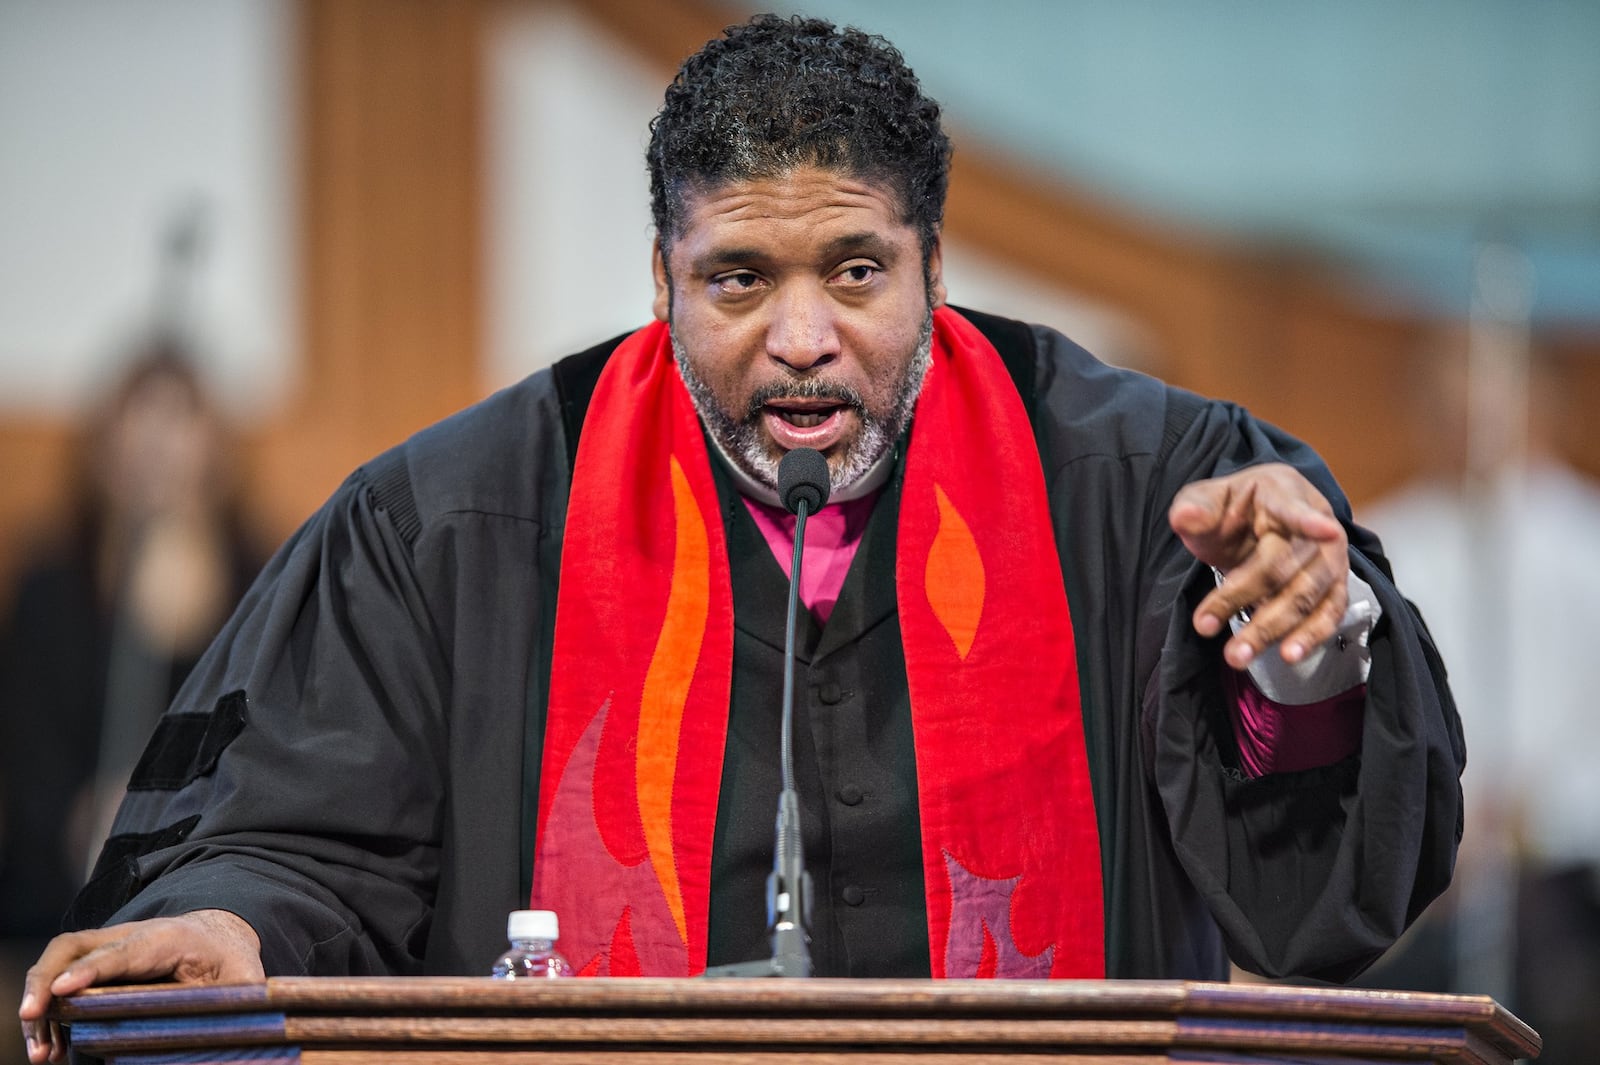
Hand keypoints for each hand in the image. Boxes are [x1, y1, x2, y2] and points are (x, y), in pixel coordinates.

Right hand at [18, 910, 262, 1063]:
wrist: (218, 936)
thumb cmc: (230, 961)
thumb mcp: (244, 981)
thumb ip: (236, 1004)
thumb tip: (229, 1038)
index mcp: (169, 937)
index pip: (122, 951)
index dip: (91, 969)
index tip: (62, 991)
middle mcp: (130, 936)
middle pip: (74, 947)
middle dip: (45, 981)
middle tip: (31, 1019)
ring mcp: (108, 947)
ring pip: (59, 964)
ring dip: (41, 1005)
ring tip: (42, 1053)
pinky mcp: (96, 965)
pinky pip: (61, 981)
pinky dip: (48, 1013)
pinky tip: (52, 1049)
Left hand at [1168, 463, 1348, 669]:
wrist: (1255, 522)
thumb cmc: (1232, 509)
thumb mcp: (1206, 499)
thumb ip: (1195, 507)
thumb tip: (1187, 516)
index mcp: (1282, 492)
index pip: (1292, 507)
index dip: (1307, 520)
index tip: (1324, 529)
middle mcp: (1318, 522)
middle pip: (1283, 564)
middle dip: (1244, 597)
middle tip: (1205, 626)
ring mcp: (1330, 557)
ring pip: (1306, 595)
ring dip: (1272, 628)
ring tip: (1239, 655)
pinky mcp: (1334, 586)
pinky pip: (1329, 613)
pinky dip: (1311, 636)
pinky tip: (1289, 655)